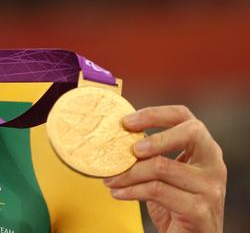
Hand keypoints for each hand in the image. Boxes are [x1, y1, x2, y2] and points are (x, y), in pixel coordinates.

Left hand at [103, 105, 226, 232]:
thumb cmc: (174, 205)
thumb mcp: (165, 174)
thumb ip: (152, 153)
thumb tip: (117, 134)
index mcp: (205, 150)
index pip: (185, 117)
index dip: (155, 114)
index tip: (127, 121)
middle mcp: (214, 165)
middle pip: (191, 133)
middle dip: (155, 137)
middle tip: (129, 149)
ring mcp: (210, 188)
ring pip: (162, 166)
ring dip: (129, 172)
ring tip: (110, 179)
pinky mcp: (199, 211)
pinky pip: (157, 191)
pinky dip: (131, 190)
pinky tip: (117, 193)